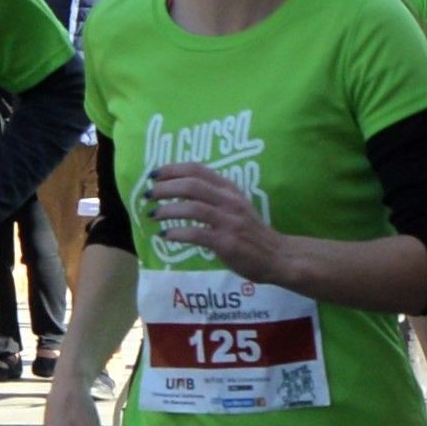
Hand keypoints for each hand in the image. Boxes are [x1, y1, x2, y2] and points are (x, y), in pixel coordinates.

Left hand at [139, 162, 280, 282]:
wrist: (278, 256)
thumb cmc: (252, 232)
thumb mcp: (236, 205)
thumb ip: (214, 196)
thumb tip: (179, 190)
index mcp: (229, 189)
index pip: (197, 169)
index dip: (172, 169)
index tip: (153, 174)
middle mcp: (229, 201)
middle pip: (191, 185)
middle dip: (165, 188)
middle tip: (148, 195)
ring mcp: (229, 221)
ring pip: (192, 207)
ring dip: (167, 210)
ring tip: (153, 215)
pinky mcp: (227, 242)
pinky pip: (196, 234)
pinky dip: (177, 233)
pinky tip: (166, 236)